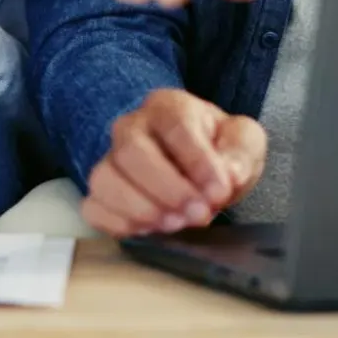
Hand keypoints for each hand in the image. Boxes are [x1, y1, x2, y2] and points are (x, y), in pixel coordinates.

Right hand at [80, 88, 266, 237]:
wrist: (197, 167)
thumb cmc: (217, 150)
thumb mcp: (243, 142)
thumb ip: (241, 151)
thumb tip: (229, 174)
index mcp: (169, 106)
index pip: (175, 125)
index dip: (197, 161)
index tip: (220, 191)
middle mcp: (132, 127)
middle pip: (132, 151)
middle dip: (167, 188)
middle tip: (199, 214)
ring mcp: (111, 160)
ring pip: (105, 179)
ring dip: (141, 208)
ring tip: (175, 225)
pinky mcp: (101, 192)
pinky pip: (93, 207)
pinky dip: (118, 224)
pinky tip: (149, 231)